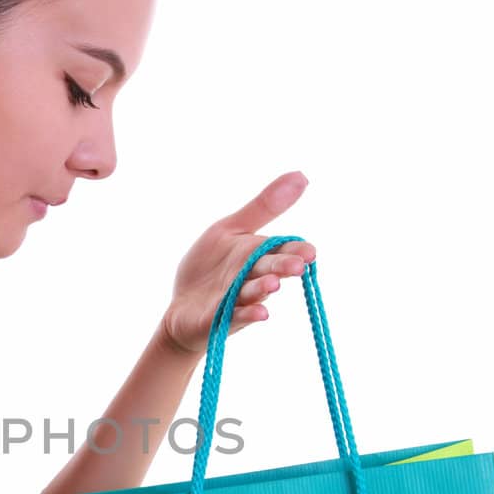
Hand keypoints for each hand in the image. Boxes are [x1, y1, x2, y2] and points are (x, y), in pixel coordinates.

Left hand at [161, 172, 315, 357]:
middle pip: (269, 270)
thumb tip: (301, 175)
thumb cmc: (211, 267)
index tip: (310, 252)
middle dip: (282, 267)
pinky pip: (235, 317)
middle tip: (297, 266)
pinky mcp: (218, 318)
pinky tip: (260, 313)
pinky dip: (247, 315)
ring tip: (272, 285)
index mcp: (258, 256)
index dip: (296, 251)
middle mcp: (252, 278)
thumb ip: (263, 206)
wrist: (183, 307)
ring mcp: (236, 300)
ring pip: (252, 293)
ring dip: (262, 289)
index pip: (282, 250)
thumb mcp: (231, 229)